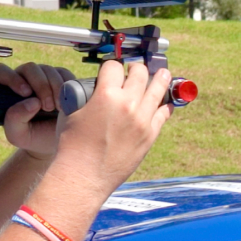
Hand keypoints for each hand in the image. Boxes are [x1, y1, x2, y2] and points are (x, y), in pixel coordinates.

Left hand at [0, 61, 75, 159]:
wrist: (58, 141)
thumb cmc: (33, 138)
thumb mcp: (18, 135)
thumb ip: (14, 120)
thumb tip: (31, 101)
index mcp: (4, 90)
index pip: (1, 71)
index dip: (12, 78)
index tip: (25, 93)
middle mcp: (23, 79)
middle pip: (29, 68)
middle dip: (41, 86)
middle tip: (48, 107)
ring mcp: (42, 77)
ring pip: (47, 69)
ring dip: (55, 87)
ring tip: (59, 109)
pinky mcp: (60, 78)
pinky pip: (63, 72)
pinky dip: (67, 84)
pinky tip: (68, 100)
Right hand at [49, 58, 172, 195]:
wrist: (85, 174)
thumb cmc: (74, 146)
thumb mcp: (74, 112)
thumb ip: (88, 96)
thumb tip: (97, 91)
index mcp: (106, 95)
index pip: (114, 67)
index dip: (111, 66)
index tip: (113, 69)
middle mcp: (127, 104)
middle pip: (140, 73)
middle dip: (136, 68)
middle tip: (136, 70)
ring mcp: (142, 119)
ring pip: (157, 90)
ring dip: (160, 78)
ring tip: (163, 73)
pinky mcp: (150, 135)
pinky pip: (163, 114)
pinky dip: (165, 105)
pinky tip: (166, 101)